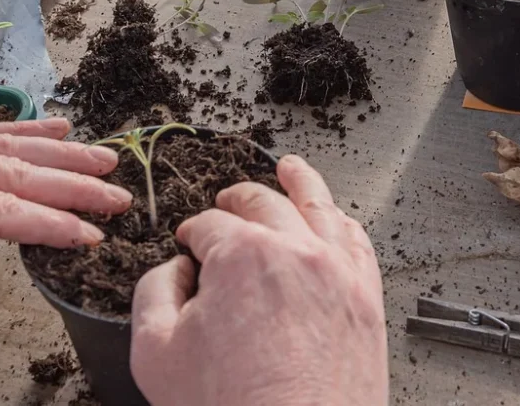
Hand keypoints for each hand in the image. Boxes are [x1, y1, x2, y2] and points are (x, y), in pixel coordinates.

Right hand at [130, 155, 387, 405]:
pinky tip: (336, 219)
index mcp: (241, 254)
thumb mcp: (156, 352)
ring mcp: (337, 271)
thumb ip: (154, 294)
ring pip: (319, 206)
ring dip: (300, 181)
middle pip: (262, 203)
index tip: (188, 246)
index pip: (210, 224)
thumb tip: (173, 270)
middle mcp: (294, 250)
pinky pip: (358, 243)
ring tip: (291, 168)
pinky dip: (342, 222)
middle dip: (237, 199)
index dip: (193, 233)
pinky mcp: (366, 299)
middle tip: (226, 203)